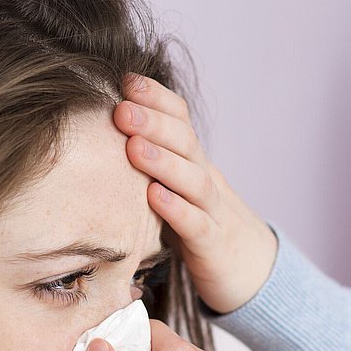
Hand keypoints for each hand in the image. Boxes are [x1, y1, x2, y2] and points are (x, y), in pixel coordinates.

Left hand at [114, 75, 277, 313]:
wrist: (252, 270)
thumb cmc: (199, 223)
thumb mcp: (175, 188)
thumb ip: (148, 162)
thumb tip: (98, 132)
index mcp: (193, 161)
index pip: (180, 118)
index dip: (156, 98)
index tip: (125, 80)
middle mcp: (205, 179)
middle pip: (186, 143)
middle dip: (154, 123)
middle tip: (122, 109)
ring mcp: (213, 212)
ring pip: (193, 180)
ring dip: (163, 161)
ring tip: (133, 148)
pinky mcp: (213, 245)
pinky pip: (196, 224)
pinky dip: (177, 209)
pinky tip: (154, 197)